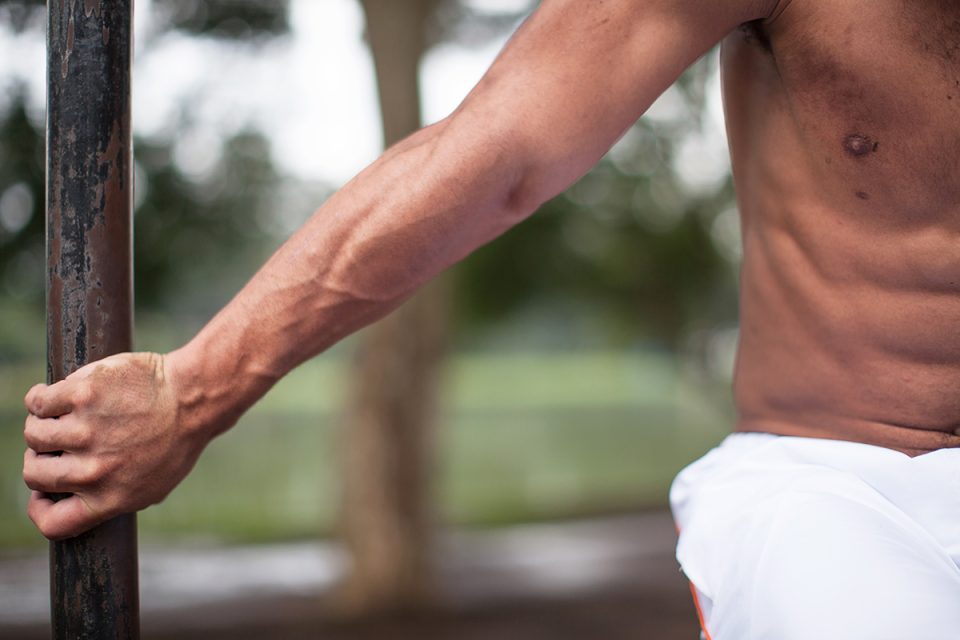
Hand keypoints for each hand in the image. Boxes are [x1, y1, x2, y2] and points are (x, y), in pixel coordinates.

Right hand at [22, 352, 206, 539]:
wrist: (194, 398)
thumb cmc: (177, 440)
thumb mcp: (154, 485)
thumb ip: (113, 498)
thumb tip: (79, 503)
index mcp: (108, 498)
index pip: (52, 523)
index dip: (40, 507)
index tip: (45, 492)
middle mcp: (92, 470)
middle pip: (34, 473)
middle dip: (41, 459)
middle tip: (58, 444)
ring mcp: (85, 432)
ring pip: (34, 435)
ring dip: (42, 425)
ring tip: (61, 416)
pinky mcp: (82, 395)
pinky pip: (39, 402)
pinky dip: (40, 398)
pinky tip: (53, 395)